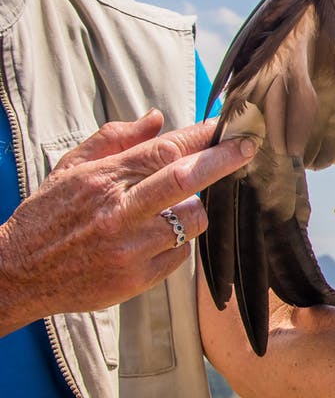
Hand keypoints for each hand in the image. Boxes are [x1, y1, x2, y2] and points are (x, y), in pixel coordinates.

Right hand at [0, 110, 255, 334]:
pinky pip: (181, 254)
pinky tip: (153, 241)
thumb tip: (158, 118)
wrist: (19, 273)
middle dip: (222, 159)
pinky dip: (177, 243)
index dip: (201, 136)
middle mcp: (118, 213)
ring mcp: (130, 248)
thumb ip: (114, 140)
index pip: (163, 150)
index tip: (227, 126)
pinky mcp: (138, 279)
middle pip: (184, 179)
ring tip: (168, 211)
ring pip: (191, 220)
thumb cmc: (49, 216)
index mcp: (103, 180)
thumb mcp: (71, 168)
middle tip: (248, 147)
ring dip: (193, 210)